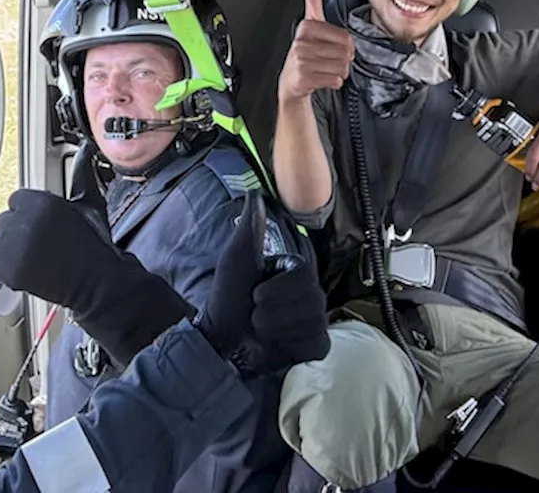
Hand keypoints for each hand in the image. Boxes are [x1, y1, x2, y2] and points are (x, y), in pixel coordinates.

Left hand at [0, 189, 192, 366]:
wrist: (96, 282)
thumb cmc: (93, 246)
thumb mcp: (88, 205)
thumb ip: (80, 176)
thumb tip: (84, 153)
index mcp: (41, 202)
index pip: (16, 200)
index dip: (28, 214)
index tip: (40, 226)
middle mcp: (23, 222)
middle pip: (4, 220)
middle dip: (18, 232)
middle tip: (40, 244)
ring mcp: (13, 247)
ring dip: (9, 250)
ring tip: (33, 257)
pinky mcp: (7, 270)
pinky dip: (4, 270)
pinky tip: (26, 269)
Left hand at [196, 193, 329, 376]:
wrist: (222, 340)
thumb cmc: (228, 297)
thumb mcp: (237, 258)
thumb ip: (251, 226)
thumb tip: (256, 193)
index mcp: (295, 271)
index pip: (305, 272)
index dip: (279, 286)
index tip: (256, 291)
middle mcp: (310, 293)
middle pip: (310, 296)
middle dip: (273, 307)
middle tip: (255, 311)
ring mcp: (315, 319)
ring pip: (312, 320)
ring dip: (277, 327)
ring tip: (261, 328)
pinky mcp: (316, 344)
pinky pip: (316, 341)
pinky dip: (291, 344)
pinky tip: (279, 344)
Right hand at [277, 0, 353, 104]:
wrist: (291, 82)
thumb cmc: (304, 54)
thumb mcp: (309, 24)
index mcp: (307, 27)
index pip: (344, 36)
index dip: (346, 45)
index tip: (335, 47)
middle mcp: (302, 42)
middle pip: (344, 53)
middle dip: (343, 60)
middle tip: (330, 60)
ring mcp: (302, 60)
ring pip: (341, 67)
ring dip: (339, 72)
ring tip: (326, 69)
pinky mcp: (304, 77)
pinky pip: (335, 80)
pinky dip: (334, 82)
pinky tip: (323, 78)